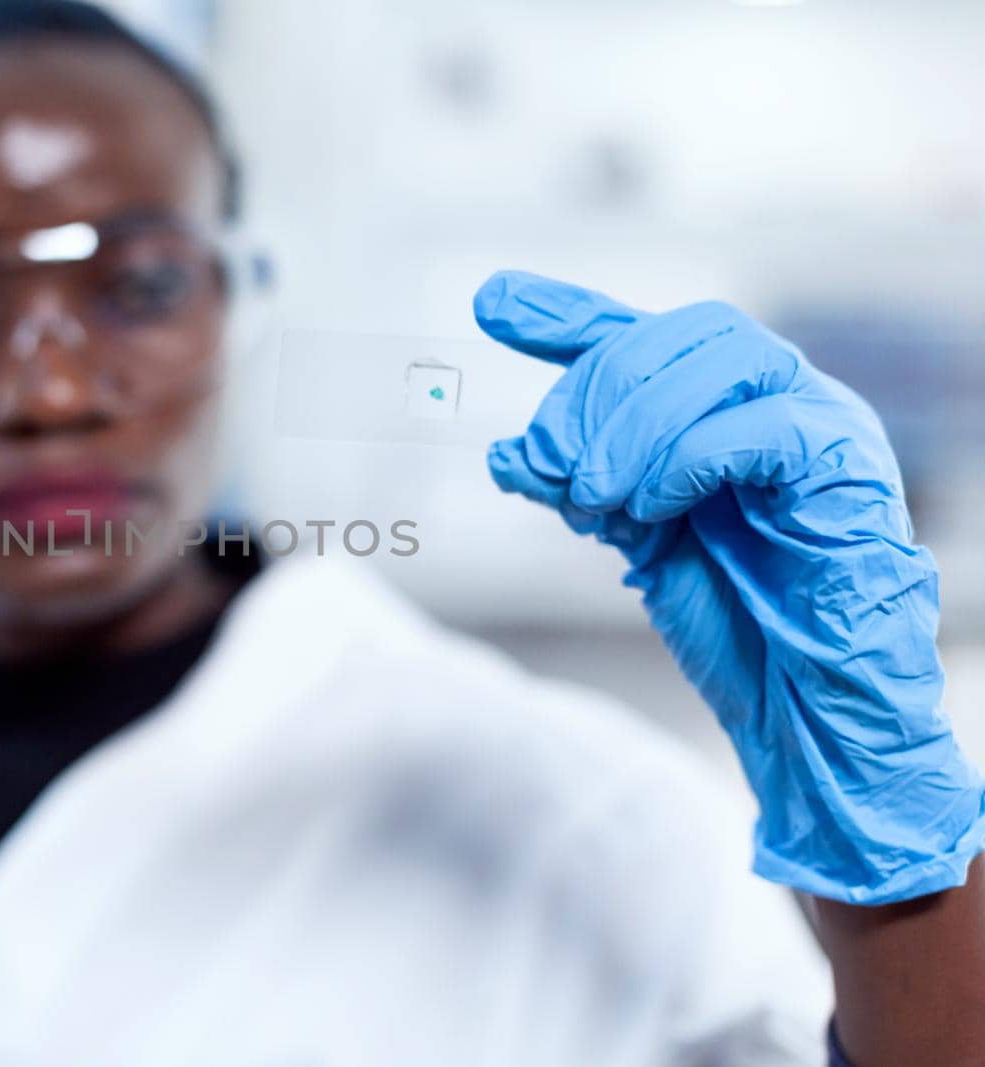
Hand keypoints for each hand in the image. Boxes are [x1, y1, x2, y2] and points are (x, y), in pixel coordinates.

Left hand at [475, 270, 984, 904]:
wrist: (807, 705)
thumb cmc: (736, 620)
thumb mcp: (637, 538)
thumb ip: (584, 485)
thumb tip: (507, 454)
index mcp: (720, 407)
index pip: (640, 336)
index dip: (565, 313)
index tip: (492, 300)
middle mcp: (772, 397)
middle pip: (671, 337)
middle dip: (589, 391)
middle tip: (543, 462)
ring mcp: (818, 420)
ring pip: (718, 359)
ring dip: (632, 425)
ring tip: (591, 498)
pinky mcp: (847, 463)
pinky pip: (762, 425)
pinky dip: (687, 458)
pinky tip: (651, 507)